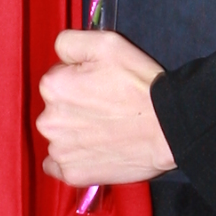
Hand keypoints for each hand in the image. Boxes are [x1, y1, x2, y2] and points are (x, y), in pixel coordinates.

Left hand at [38, 28, 174, 186]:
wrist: (168, 129)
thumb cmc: (140, 85)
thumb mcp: (107, 43)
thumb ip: (70, 42)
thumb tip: (59, 57)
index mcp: (52, 85)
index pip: (57, 77)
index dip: (80, 78)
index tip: (101, 85)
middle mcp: (47, 120)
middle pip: (56, 108)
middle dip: (75, 107)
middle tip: (107, 108)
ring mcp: (59, 150)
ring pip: (59, 136)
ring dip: (74, 133)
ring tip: (106, 130)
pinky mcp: (72, 173)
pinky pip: (58, 165)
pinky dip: (72, 159)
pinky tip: (92, 151)